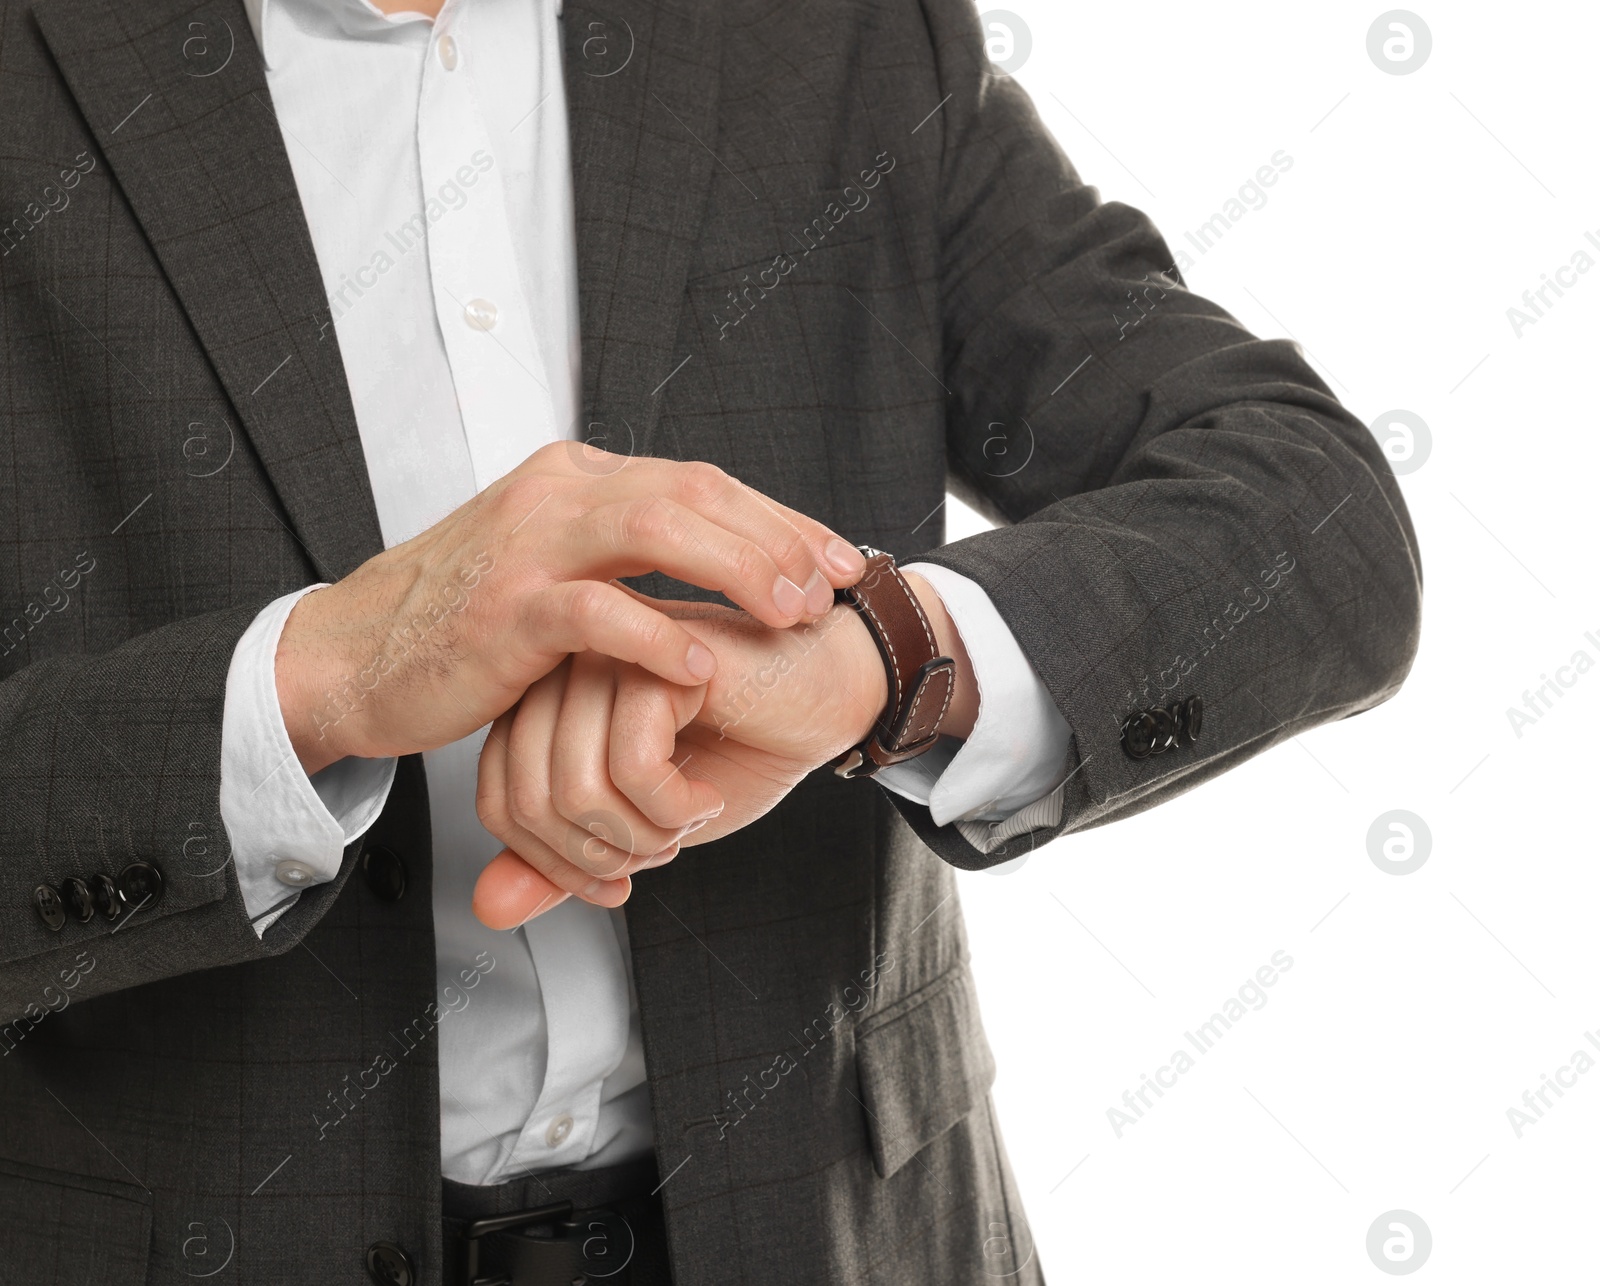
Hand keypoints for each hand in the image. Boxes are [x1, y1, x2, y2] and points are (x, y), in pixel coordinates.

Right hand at [274, 444, 868, 773]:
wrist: (351, 656)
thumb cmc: (463, 620)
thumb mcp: (551, 564)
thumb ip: (621, 549)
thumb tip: (718, 559)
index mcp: (575, 478)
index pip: (701, 480)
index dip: (780, 519)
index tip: (838, 560)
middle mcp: (557, 493)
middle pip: (694, 491)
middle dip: (777, 538)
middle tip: (829, 588)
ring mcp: (529, 546)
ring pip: (657, 528)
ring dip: (738, 568)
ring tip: (789, 613)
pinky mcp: (505, 610)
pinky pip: (598, 611)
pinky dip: (659, 635)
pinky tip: (705, 662)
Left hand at [471, 571, 976, 927]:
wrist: (829, 694)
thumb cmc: (742, 746)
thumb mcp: (642, 826)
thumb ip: (564, 862)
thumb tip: (489, 909)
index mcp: (545, 705)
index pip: (497, 802)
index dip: (555, 865)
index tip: (618, 877)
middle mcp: (560, 673)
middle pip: (529, 802)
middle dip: (604, 854)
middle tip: (664, 844)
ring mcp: (604, 656)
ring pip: (576, 789)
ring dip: (645, 834)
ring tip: (689, 816)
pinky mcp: (655, 657)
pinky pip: (632, 767)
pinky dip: (676, 808)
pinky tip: (708, 794)